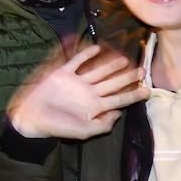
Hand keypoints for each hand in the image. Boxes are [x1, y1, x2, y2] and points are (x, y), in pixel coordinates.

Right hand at [8, 44, 147, 139]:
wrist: (33, 119)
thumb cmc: (58, 127)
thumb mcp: (84, 132)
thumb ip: (103, 125)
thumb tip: (119, 114)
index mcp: (95, 107)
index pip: (118, 99)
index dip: (133, 95)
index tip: (147, 90)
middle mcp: (89, 93)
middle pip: (113, 83)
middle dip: (127, 77)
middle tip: (142, 70)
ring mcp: (76, 83)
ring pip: (99, 71)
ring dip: (112, 65)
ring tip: (125, 59)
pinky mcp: (63, 74)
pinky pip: (77, 61)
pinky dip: (86, 54)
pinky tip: (97, 48)